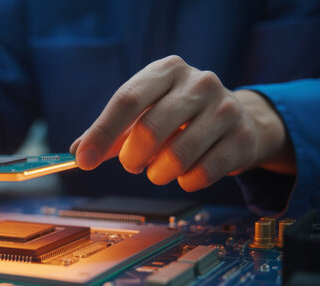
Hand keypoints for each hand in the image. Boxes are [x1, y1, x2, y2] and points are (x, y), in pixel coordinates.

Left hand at [70, 55, 295, 191]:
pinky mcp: (242, 139)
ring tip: (159, 169)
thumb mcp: (145, 112)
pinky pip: (201, 174)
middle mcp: (199, 83)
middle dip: (132, 158)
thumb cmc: (178, 117)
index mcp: (167, 70)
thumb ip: (110, 132)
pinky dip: (185, 182)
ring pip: (177, 157)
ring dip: (158, 174)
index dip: (102, 133)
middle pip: (150, 129)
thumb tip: (77, 153)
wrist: (239, 120)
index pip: (127, 99)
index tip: (84, 160)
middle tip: (132, 165)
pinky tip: (187, 172)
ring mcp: (226, 109)